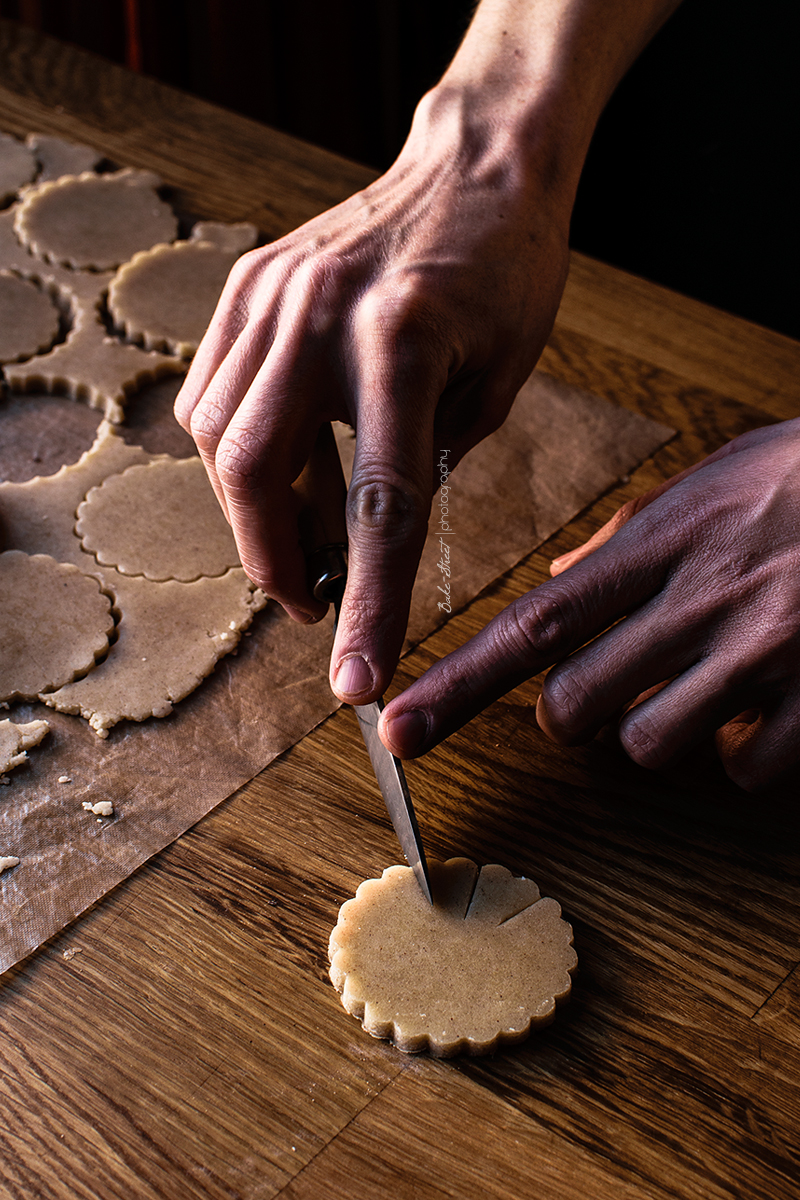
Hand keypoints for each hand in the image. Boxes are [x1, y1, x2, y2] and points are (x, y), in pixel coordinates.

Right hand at [175, 85, 571, 702]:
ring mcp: (272, 294)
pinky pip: (213, 395)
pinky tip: (287, 461)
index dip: (367, 608)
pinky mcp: (247, 285)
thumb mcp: (497, 385)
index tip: (356, 683)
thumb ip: (426, 466)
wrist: (476, 165)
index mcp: (408, 343)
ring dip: (258, 508)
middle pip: (254, 476)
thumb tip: (362, 544)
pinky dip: (240, 451)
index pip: (379, 506)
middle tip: (312, 601)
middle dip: (275, 562)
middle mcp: (321, 315)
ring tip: (312, 525)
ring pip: (218, 441)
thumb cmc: (509, 276)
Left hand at [381, 420, 799, 789]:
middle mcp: (702, 598)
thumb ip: (634, 535)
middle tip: (605, 690)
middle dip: (572, 714)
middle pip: (576, 705)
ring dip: (662, 732)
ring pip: (652, 746)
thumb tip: (564, 577)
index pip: (533, 623)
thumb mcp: (718, 480)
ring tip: (706, 685)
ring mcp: (764, 652)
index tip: (400, 727)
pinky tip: (770, 709)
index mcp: (665, 539)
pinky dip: (746, 755)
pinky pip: (746, 771)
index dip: (456, 683)